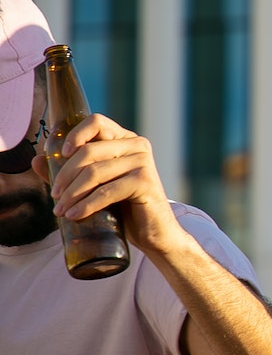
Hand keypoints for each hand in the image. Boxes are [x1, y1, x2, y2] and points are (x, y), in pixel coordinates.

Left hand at [34, 114, 182, 253]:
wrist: (153, 232)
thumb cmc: (124, 207)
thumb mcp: (94, 187)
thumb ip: (68, 173)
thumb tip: (35, 160)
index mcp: (126, 140)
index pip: (97, 122)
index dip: (75, 134)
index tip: (61, 154)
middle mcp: (137, 146)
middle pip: (90, 150)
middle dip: (65, 175)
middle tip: (55, 196)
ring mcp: (143, 162)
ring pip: (95, 172)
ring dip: (72, 193)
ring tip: (61, 210)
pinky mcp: (145, 182)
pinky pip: (107, 191)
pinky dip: (87, 204)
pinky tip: (75, 215)